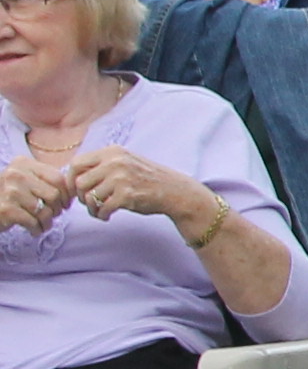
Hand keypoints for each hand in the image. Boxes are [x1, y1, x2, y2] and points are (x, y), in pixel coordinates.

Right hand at [0, 156, 61, 233]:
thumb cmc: (8, 195)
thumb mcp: (24, 180)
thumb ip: (45, 180)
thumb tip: (73, 192)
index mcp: (23, 164)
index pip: (58, 178)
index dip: (66, 194)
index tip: (65, 204)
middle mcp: (16, 175)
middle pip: (53, 195)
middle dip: (57, 209)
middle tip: (53, 215)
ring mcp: (10, 192)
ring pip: (45, 210)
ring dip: (47, 222)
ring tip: (43, 225)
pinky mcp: (7, 210)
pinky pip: (33, 222)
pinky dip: (37, 229)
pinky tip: (34, 230)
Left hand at [61, 145, 220, 238]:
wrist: (175, 191)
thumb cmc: (147, 179)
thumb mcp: (125, 162)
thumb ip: (102, 165)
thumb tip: (72, 177)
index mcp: (112, 152)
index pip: (76, 164)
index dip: (71, 180)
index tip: (77, 191)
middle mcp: (115, 162)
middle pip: (79, 182)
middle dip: (81, 196)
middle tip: (90, 203)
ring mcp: (121, 178)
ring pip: (89, 197)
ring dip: (91, 208)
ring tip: (99, 211)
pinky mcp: (126, 195)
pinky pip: (102, 208)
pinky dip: (101, 215)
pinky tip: (107, 216)